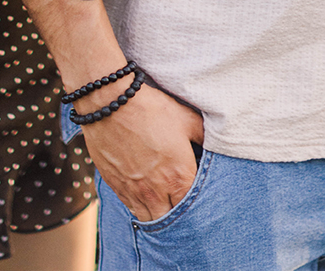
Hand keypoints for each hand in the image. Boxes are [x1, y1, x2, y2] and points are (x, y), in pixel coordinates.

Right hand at [83, 83, 203, 222]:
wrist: (109, 102)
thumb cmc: (150, 109)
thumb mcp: (186, 118)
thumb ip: (204, 136)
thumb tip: (215, 144)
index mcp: (178, 177)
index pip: (194, 209)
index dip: (199, 208)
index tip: (201, 202)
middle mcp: (156, 190)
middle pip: (172, 221)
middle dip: (179, 217)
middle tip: (183, 207)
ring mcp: (134, 190)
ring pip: (150, 219)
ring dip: (158, 215)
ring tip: (164, 208)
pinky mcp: (115, 184)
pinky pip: (130, 208)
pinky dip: (139, 208)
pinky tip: (144, 200)